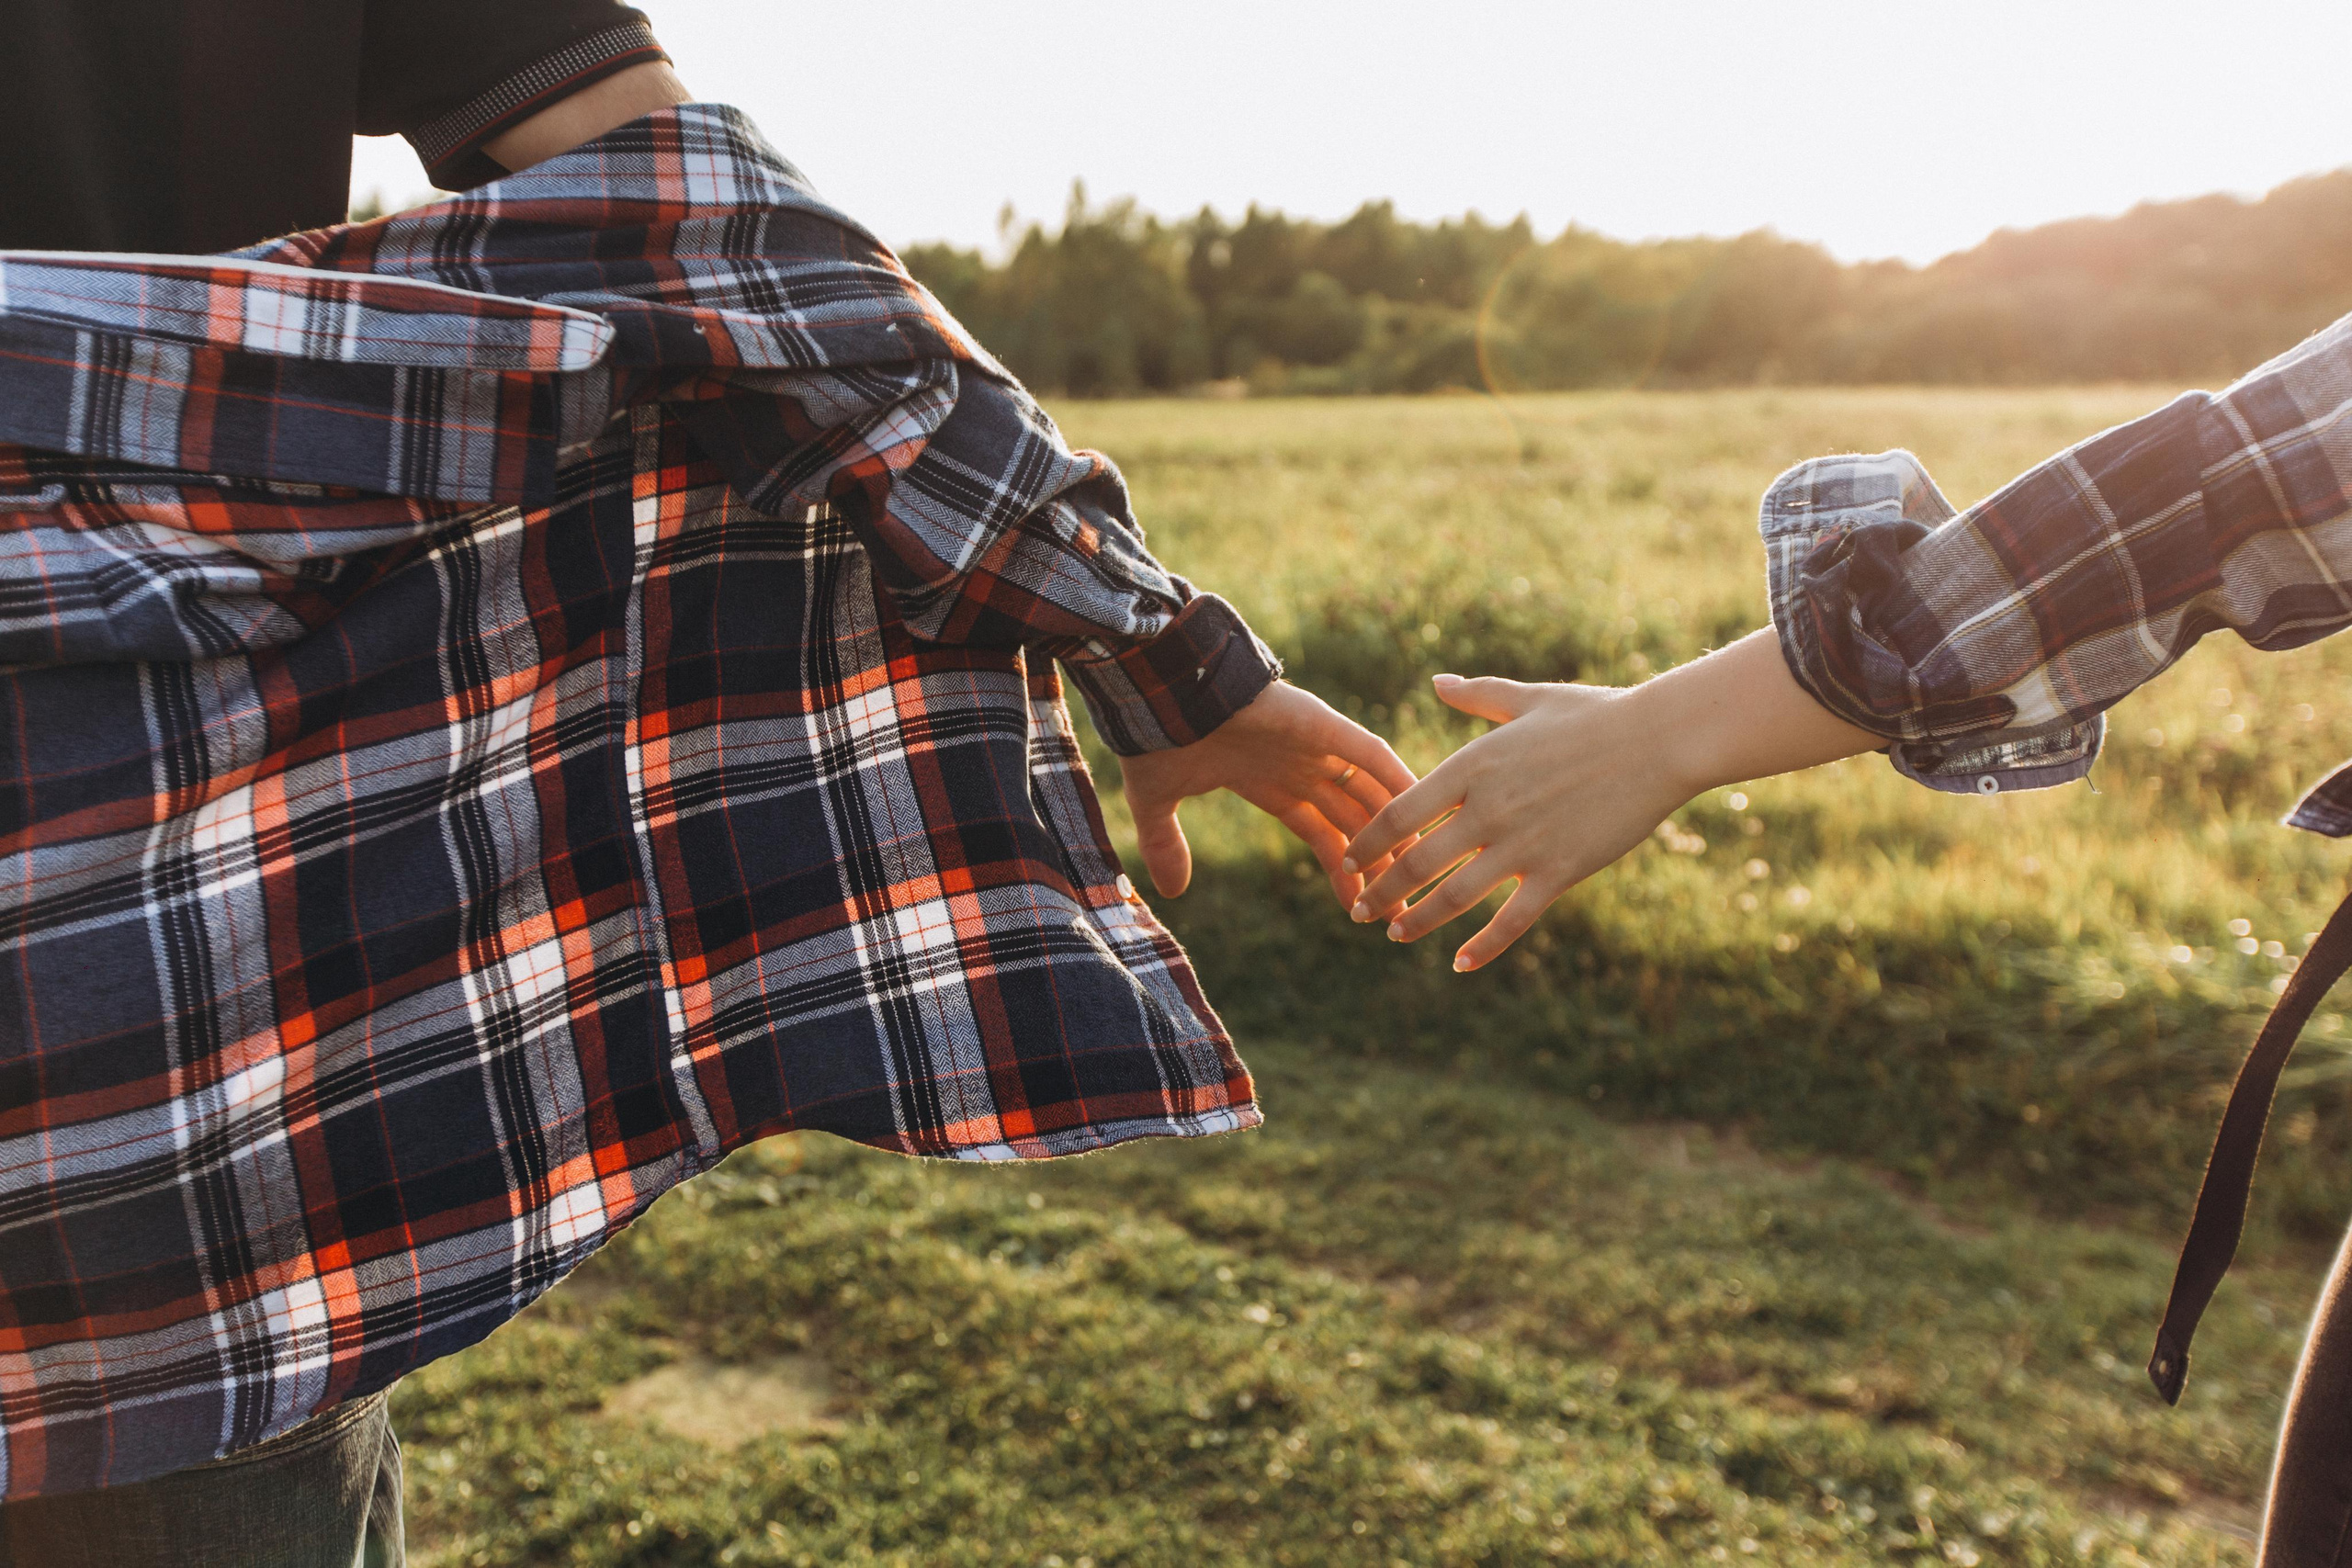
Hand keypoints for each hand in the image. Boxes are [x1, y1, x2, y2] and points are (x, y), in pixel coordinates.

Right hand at [1117, 681, 1416, 907]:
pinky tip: (1420, 807)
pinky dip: (1396, 778)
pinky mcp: (1320, 723)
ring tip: (1418, 873)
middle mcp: (1299, 766)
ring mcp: (1313, 744)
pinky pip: (1369, 753)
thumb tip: (1170, 892)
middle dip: (1380, 864)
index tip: (1361, 913)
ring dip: (1395, 831)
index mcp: (1268, 784)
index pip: (1323, 836)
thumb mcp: (1157, 800)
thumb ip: (1166, 844)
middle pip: (1355, 822)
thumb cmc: (1153, 734)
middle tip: (1403, 908)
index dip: (1345, 873)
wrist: (1155, 685)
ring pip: (1369, 793)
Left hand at [1342, 676, 1689, 969]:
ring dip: (1418, 920)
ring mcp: (1523, 844)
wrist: (1659, 740)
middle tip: (1359, 911)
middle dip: (1381, 890)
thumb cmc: (1594, 713)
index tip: (1350, 859)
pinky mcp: (1559, 872)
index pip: (1401, 811)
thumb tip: (1437, 682)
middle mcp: (1489, 808)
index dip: (1369, 840)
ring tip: (1396, 932)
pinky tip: (1461, 963)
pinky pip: (1512, 920)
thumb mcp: (1528, 699)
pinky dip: (1484, 946)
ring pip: (1454, 897)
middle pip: (1416, 861)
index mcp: (1473, 765)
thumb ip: (1477, 697)